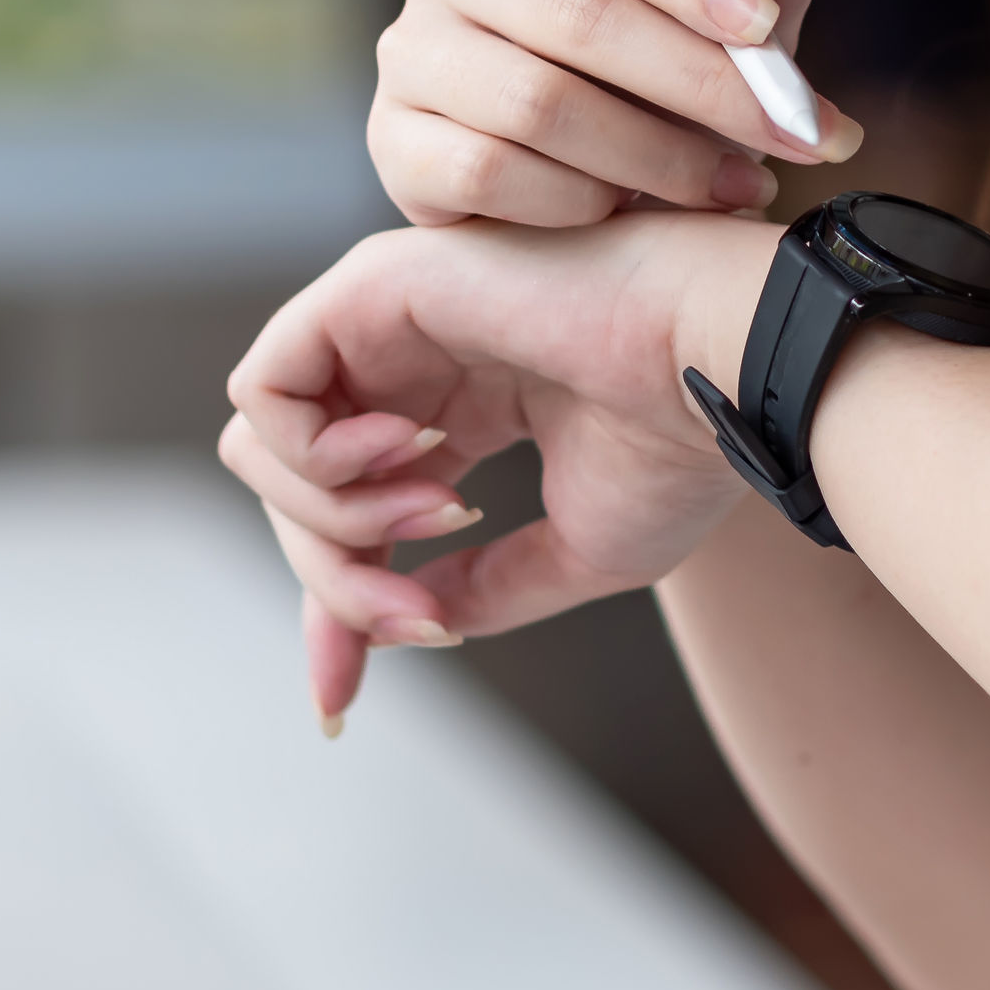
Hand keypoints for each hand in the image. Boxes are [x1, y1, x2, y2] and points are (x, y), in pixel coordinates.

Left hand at [218, 211, 780, 724]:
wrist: (728, 365)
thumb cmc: (682, 446)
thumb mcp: (578, 552)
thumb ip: (484, 587)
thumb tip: (407, 626)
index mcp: (456, 409)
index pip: (347, 516)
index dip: (334, 611)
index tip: (337, 704)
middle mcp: (407, 361)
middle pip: (293, 498)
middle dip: (341, 582)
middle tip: (424, 617)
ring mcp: (381, 318)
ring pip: (260, 448)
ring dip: (337, 518)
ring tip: (444, 515)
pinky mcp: (365, 285)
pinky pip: (262, 392)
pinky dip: (314, 456)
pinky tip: (417, 456)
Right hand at [375, 0, 861, 228]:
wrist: (567, 159)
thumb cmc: (655, 67)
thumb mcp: (728, 21)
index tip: (767, 29)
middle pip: (576, 15)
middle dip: (699, 84)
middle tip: (789, 136)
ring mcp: (410, 45)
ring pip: (537, 104)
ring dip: (655, 157)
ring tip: (731, 184)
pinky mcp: (391, 138)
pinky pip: (490, 174)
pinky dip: (578, 201)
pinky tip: (628, 209)